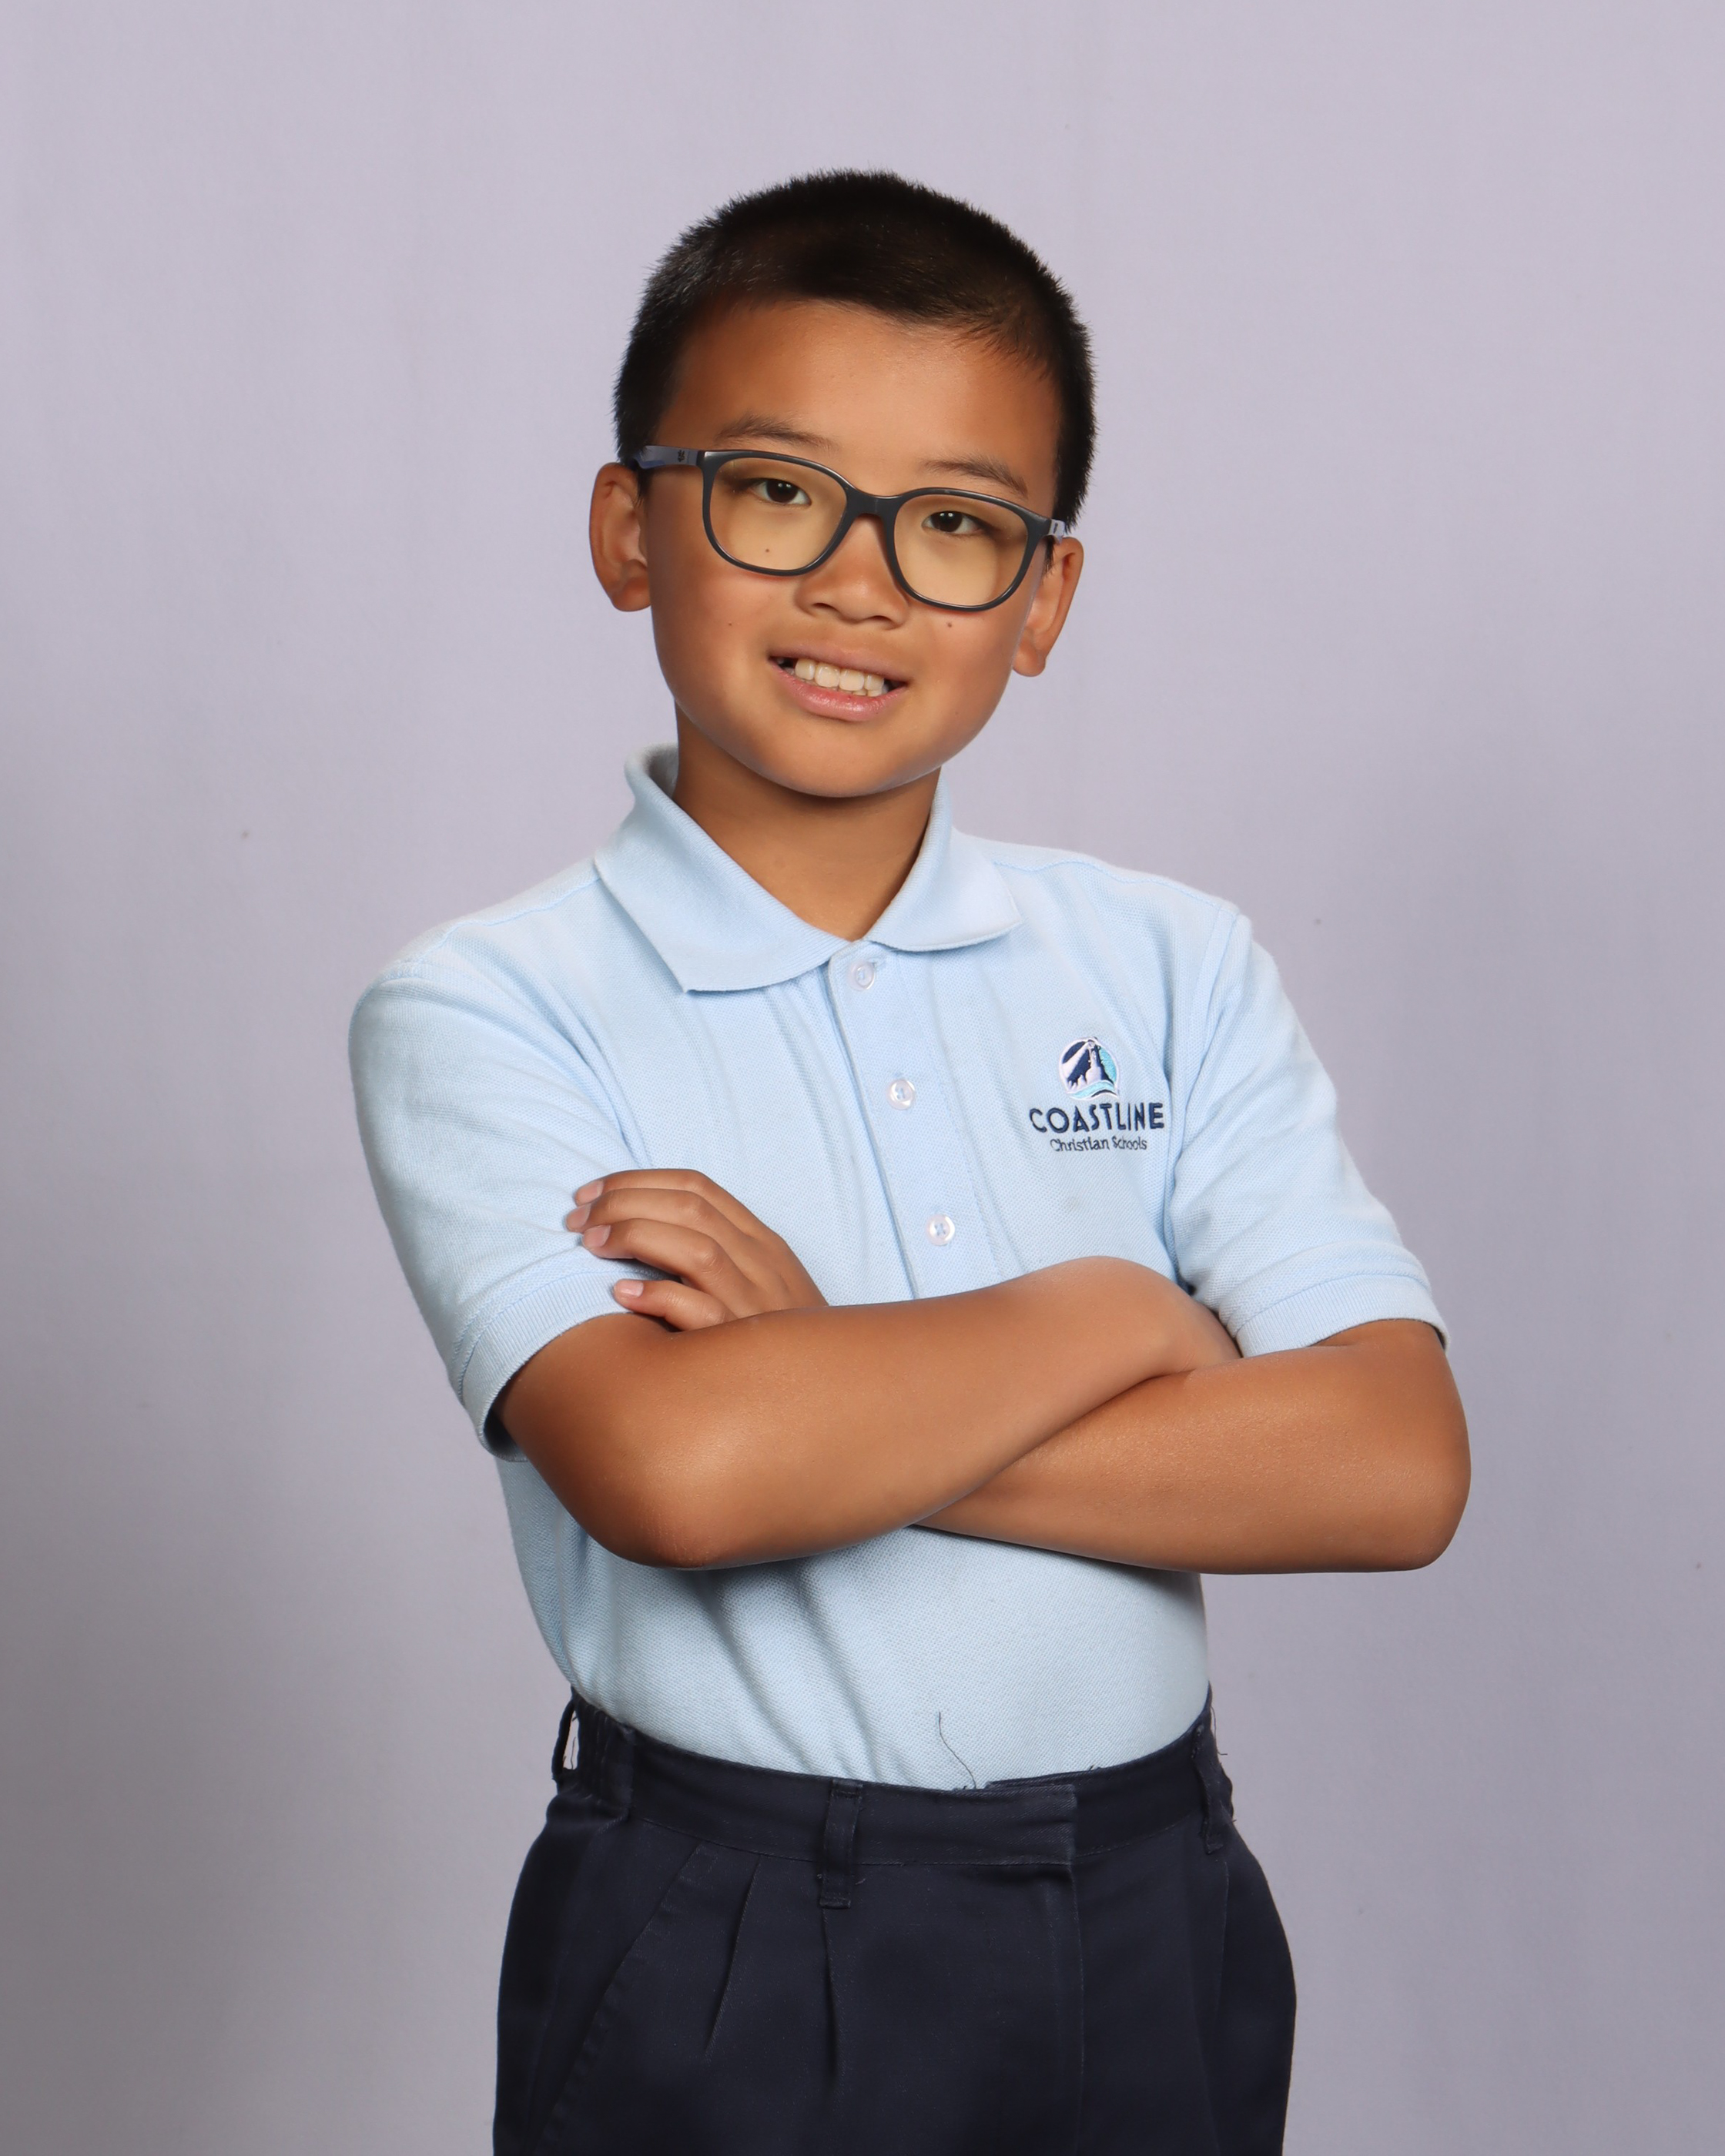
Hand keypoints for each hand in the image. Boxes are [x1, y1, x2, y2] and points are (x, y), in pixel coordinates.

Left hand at [564, 1169, 826, 1330]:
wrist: (827, 1398)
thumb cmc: (771, 1345)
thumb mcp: (757, 1286)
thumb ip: (713, 1255)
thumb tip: (639, 1230)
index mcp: (761, 1243)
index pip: (697, 1186)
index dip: (637, 1181)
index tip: (589, 1193)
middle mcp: (763, 1265)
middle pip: (690, 1208)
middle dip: (624, 1202)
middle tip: (575, 1219)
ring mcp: (757, 1305)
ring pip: (697, 1249)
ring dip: (635, 1236)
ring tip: (591, 1244)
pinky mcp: (744, 1348)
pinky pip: (702, 1313)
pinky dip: (660, 1297)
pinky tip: (622, 1296)